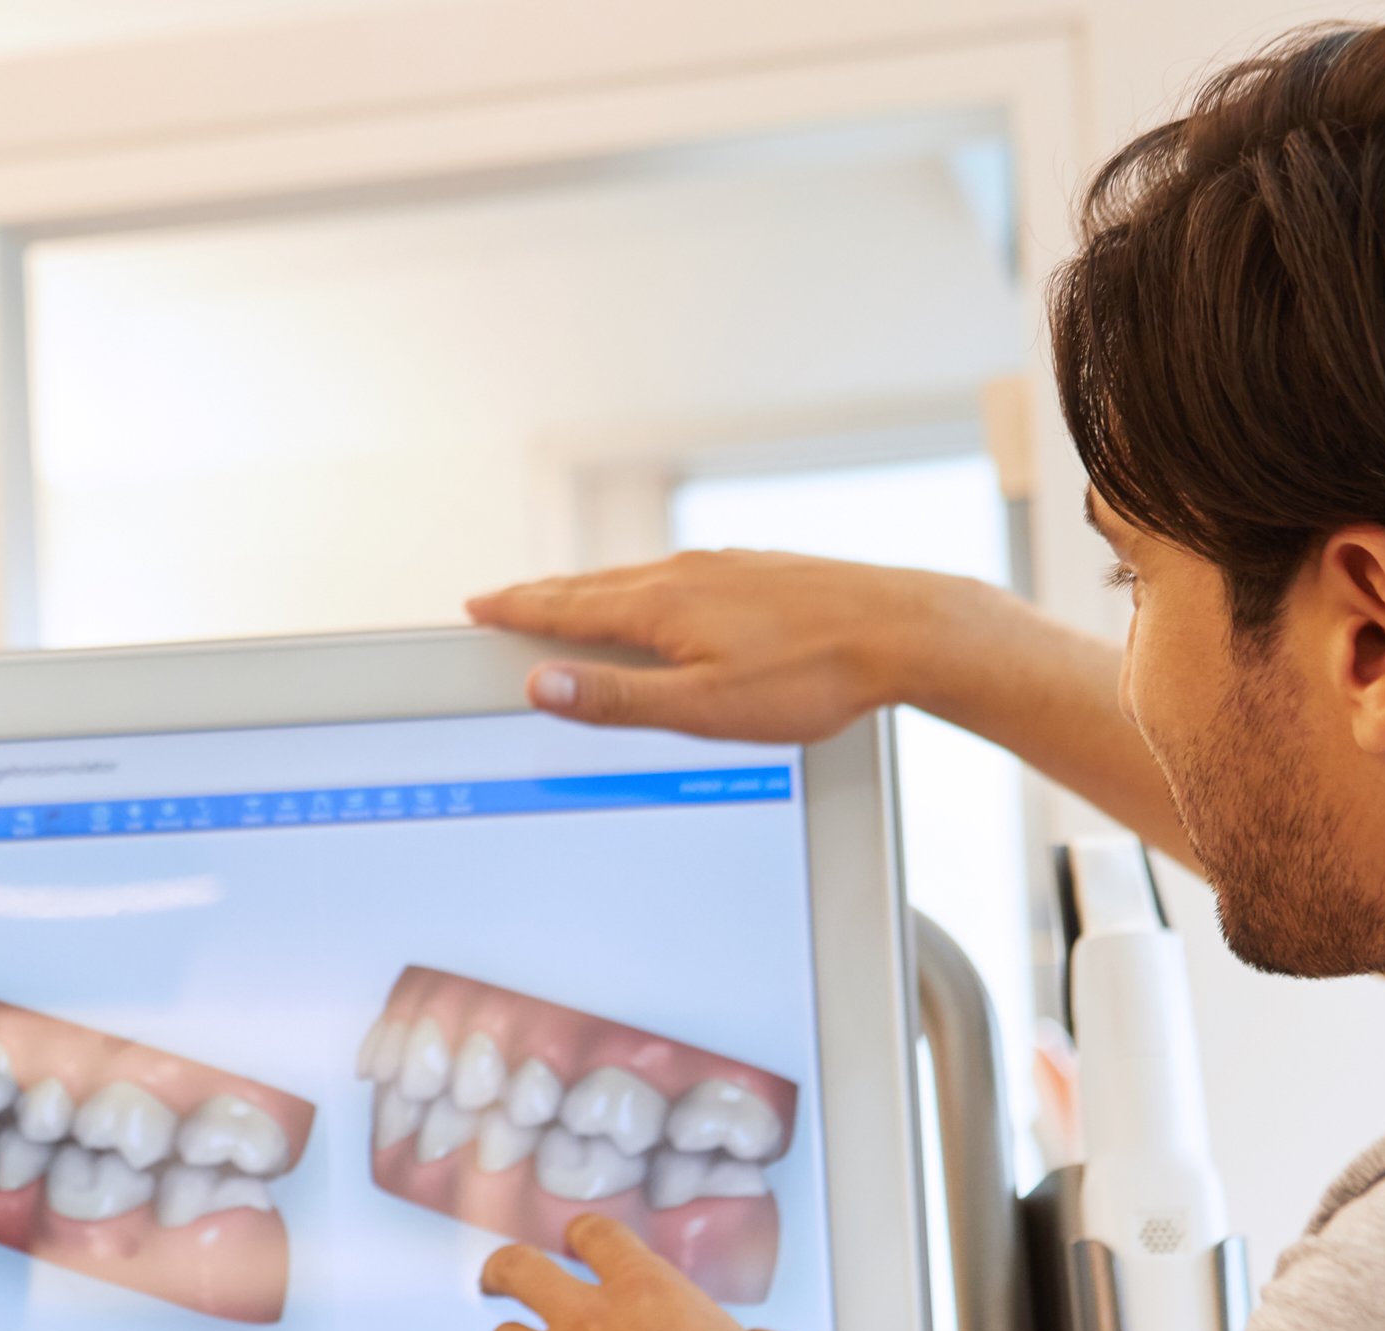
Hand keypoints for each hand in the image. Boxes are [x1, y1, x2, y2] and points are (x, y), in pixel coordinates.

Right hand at [466, 550, 1000, 743]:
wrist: (906, 632)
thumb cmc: (813, 678)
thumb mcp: (702, 708)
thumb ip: (617, 700)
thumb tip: (542, 684)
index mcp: (663, 607)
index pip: (567, 608)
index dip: (517, 609)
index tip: (477, 606)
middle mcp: (688, 575)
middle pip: (594, 586)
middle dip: (542, 596)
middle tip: (502, 599)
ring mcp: (726, 568)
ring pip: (637, 578)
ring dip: (591, 591)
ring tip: (567, 600)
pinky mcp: (760, 572)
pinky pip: (679, 577)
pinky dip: (643, 589)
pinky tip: (660, 599)